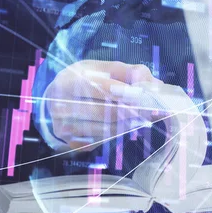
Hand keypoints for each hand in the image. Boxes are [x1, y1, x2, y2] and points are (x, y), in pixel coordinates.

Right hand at [45, 60, 163, 150]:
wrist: (58, 101)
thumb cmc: (86, 81)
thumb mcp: (103, 70)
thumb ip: (128, 72)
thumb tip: (152, 83)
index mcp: (67, 81)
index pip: (94, 87)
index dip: (119, 91)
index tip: (140, 95)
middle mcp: (60, 105)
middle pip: (101, 111)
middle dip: (130, 111)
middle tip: (151, 110)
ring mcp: (64, 127)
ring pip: (104, 129)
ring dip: (127, 123)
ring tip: (143, 116)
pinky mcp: (71, 142)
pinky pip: (102, 140)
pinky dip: (118, 132)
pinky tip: (127, 125)